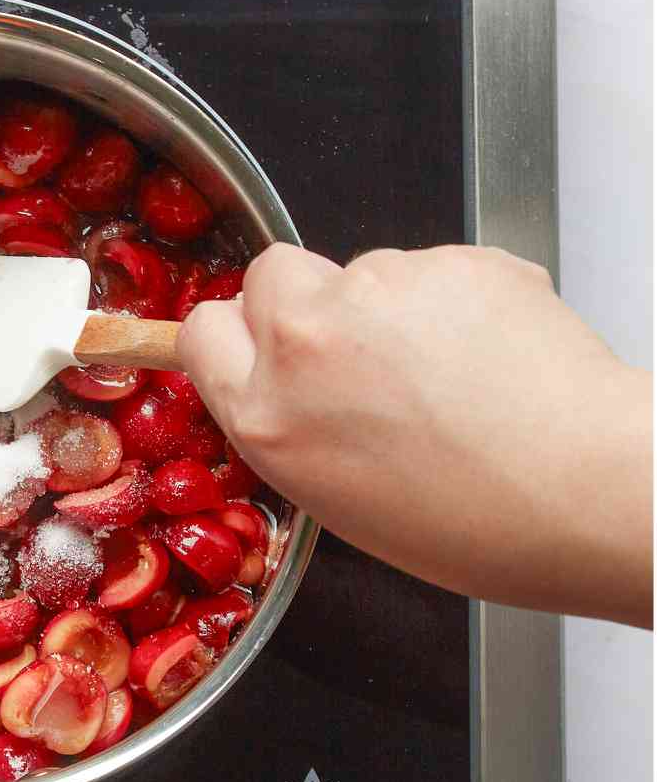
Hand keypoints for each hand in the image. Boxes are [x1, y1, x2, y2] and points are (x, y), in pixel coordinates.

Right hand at [177, 244, 653, 627]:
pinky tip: (486, 357)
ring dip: (391, 309)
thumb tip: (294, 387)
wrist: (576, 490)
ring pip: (363, 272)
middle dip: (303, 302)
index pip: (205, 329)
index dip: (239, 336)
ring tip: (445, 377)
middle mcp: (310, 341)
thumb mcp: (337, 499)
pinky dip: (455, 302)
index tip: (261, 350)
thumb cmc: (471, 523)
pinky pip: (435, 269)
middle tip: (353, 353)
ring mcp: (382, 290)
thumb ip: (293, 425)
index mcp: (269, 415)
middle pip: (270, 275)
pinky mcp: (452, 258)